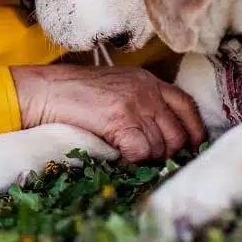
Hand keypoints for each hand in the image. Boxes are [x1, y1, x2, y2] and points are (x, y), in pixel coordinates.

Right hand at [10, 64, 204, 162]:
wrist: (47, 90)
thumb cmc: (76, 94)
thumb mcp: (117, 88)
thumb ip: (141, 103)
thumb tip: (161, 138)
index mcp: (148, 81)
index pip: (186, 106)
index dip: (194, 130)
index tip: (192, 148)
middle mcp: (147, 90)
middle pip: (178, 134)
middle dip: (167, 153)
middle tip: (147, 159)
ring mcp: (135, 104)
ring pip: (159, 147)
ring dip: (145, 159)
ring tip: (126, 154)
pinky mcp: (121, 119)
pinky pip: (141, 152)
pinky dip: (132, 160)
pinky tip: (118, 155)